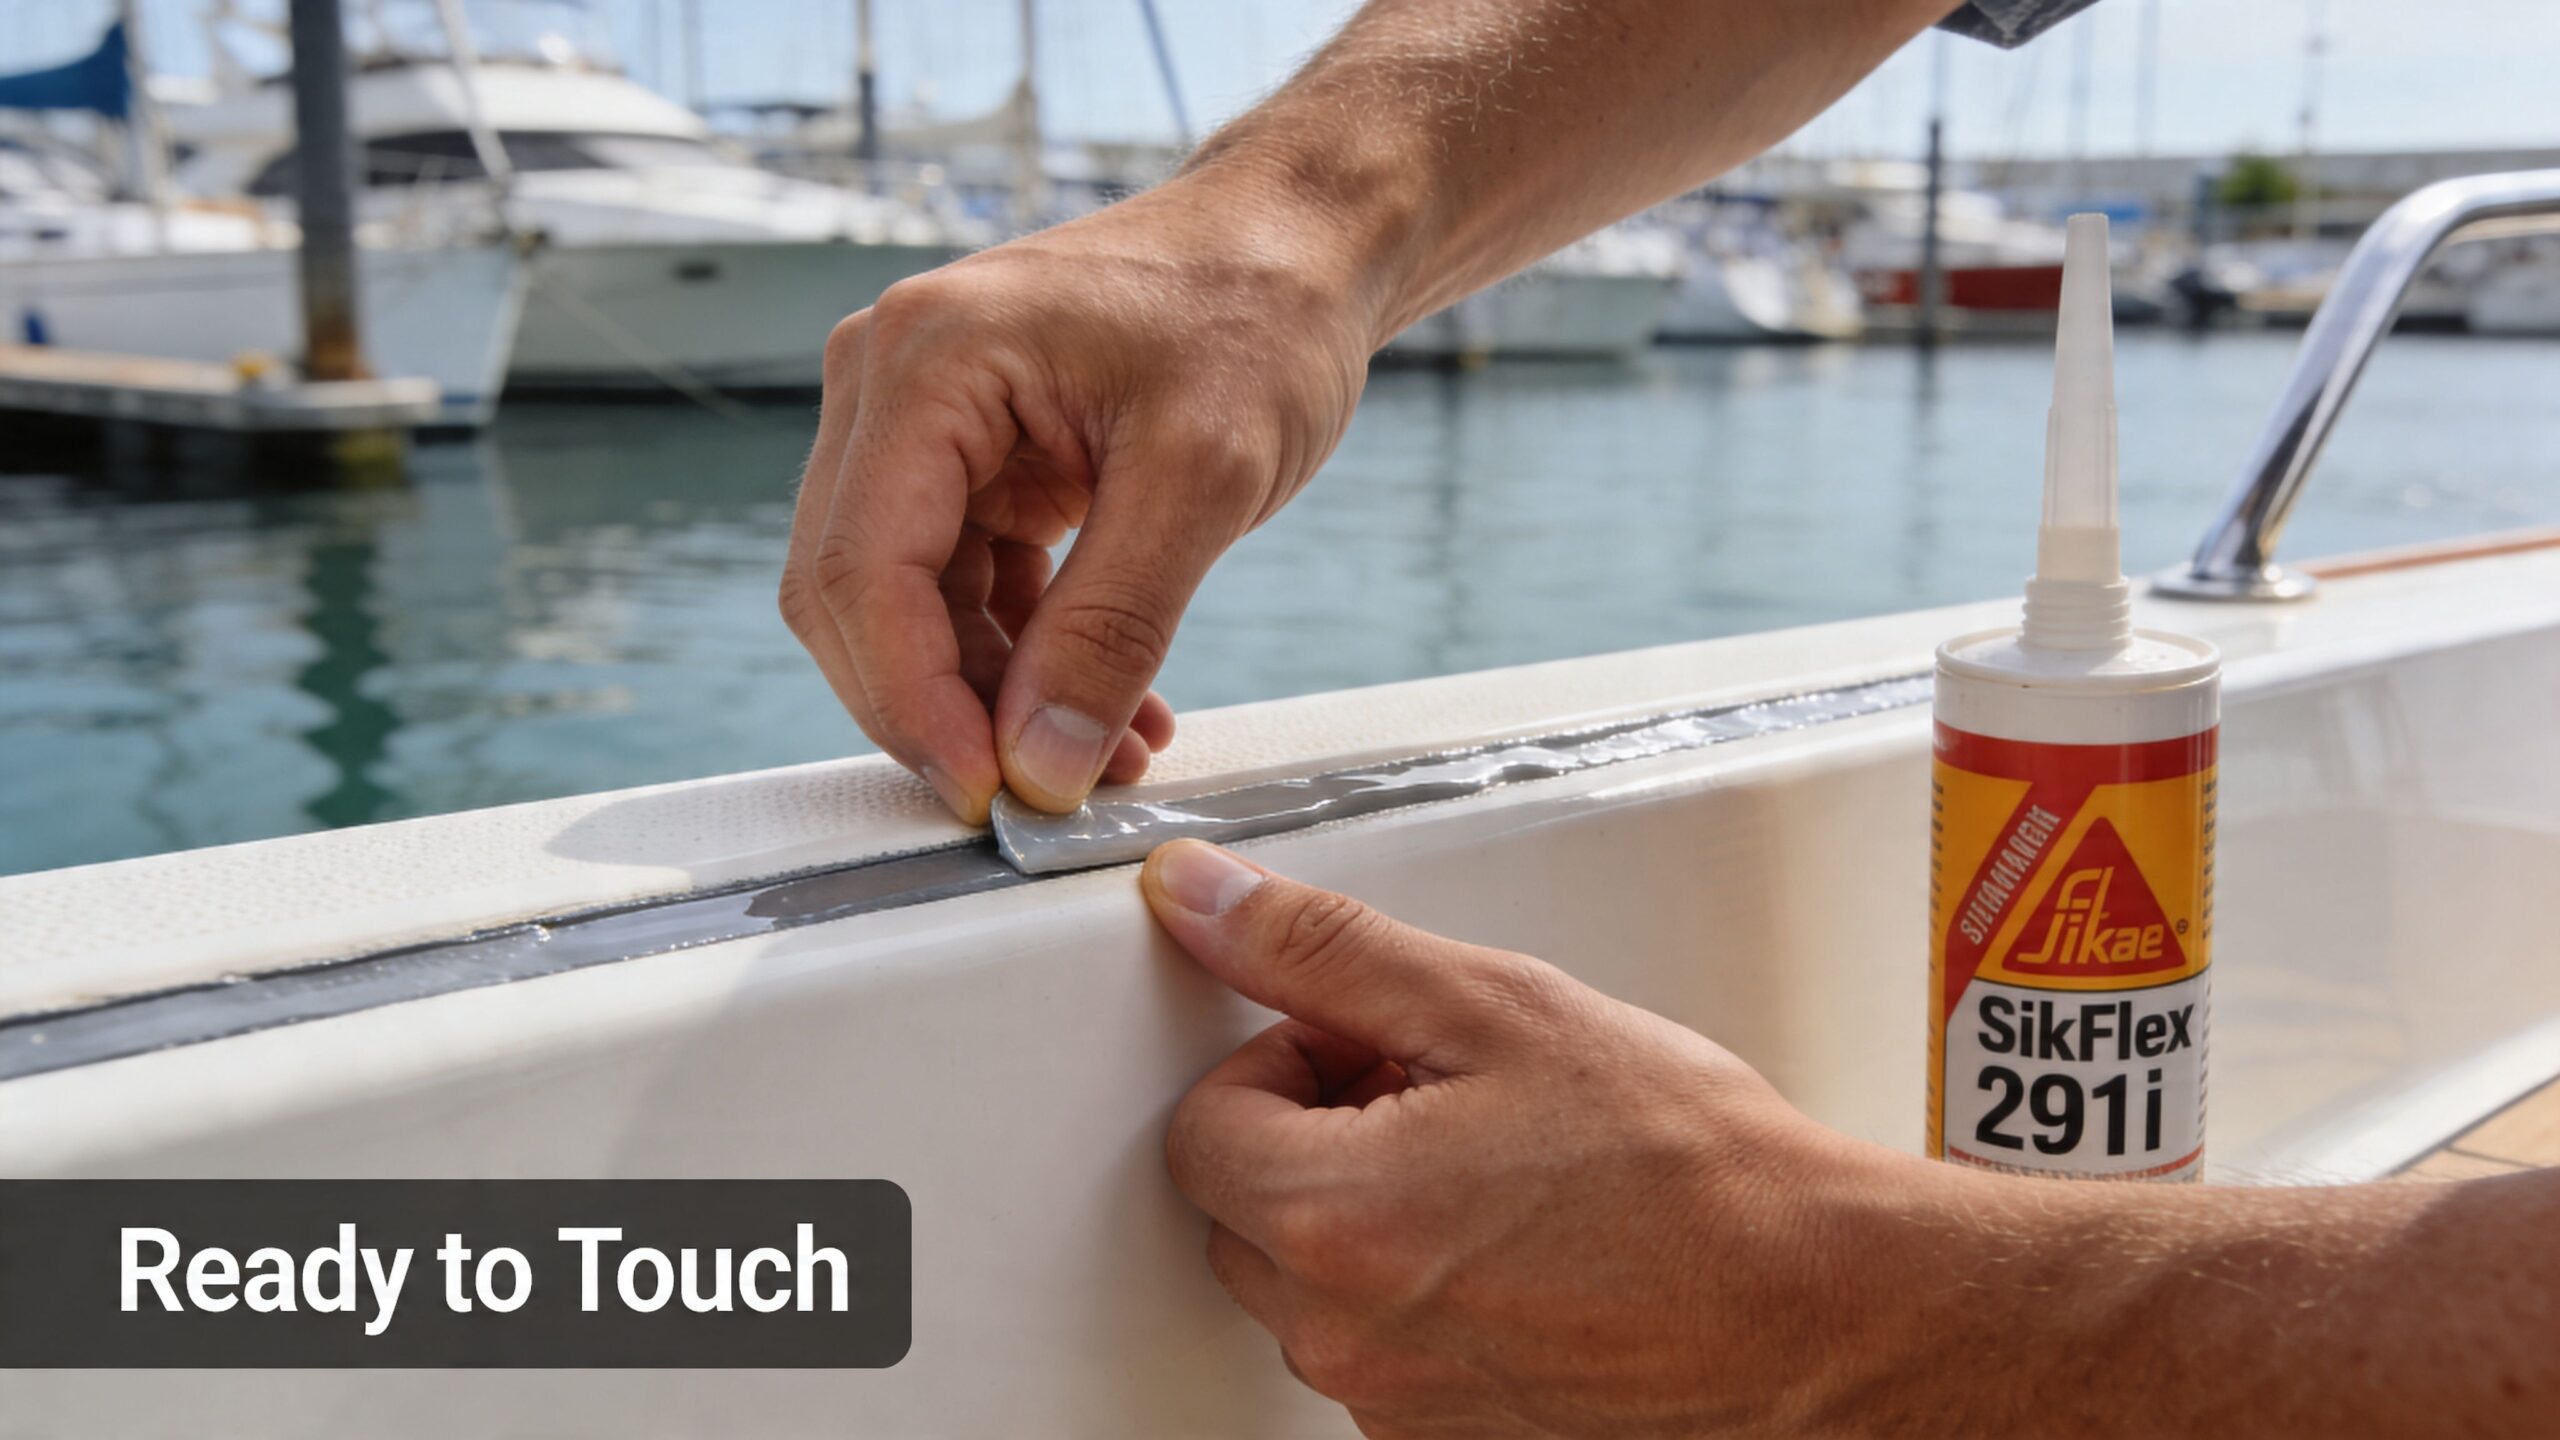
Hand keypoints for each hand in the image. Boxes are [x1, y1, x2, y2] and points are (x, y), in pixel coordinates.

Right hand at [781, 179, 1378, 821]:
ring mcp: (926, 424)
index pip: (864, 570)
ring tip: (1110, 760)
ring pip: (910, 609)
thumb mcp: (1203, 476)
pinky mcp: (972, 460)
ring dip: (996, 700)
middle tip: (1040, 799)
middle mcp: (895, 385)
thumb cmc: (1259, 309)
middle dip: (945, 711)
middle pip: (858, 598)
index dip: (914, 702)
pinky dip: (1028, 660)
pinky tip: (1112, 711)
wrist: (1299, 243)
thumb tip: (1043, 764)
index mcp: (928, 360)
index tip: (989, 794)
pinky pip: (967, 590)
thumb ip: (1114, 627)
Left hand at [1141, 839, 1969, 1438]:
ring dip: (1363, 1212)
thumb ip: (1321, 950)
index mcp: (1331, 1220)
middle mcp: (1343, 1335)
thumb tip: (1204, 900)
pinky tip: (1517, 1242)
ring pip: (1308, 1281)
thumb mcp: (1494, 1006)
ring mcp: (1394, 1403)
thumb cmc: (1686, 1169)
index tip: (1366, 1045)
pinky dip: (1417, 1288)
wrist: (1815, 1300)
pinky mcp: (1446, 1438)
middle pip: (1242, 1208)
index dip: (1281, 1059)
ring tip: (1495, 1168)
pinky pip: (1379, 1344)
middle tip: (1438, 1093)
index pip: (1199, 1126)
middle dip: (1314, 1134)